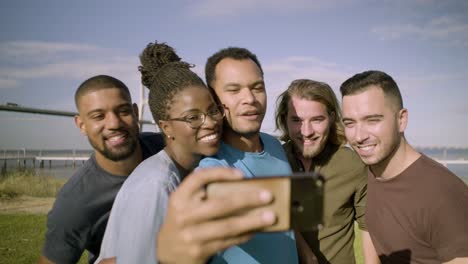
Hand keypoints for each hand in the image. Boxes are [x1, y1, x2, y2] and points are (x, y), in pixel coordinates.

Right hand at [157, 167, 276, 263]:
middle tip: (268, 196)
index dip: (221, 173)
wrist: (168, 249)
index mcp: (179, 197)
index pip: (199, 178)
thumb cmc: (185, 219)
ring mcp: (192, 235)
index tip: (242, 175)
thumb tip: (243, 186)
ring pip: (227, 226)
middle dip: (246, 199)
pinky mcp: (200, 251)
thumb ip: (203, 193)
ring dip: (252, 221)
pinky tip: (257, 229)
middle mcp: (184, 215)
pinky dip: (245, 235)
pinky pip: (228, 241)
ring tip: (270, 217)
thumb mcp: (185, 202)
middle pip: (219, 205)